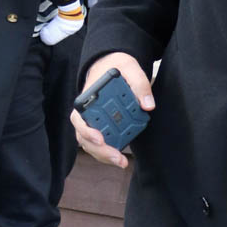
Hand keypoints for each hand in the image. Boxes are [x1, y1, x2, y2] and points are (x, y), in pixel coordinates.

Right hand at [71, 52, 154, 167]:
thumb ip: (140, 85)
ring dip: (104, 155)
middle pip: (84, 136)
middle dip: (99, 150)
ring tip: (121, 162)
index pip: (79, 118)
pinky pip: (99, 144)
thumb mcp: (130, 68)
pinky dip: (107, 153)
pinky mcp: (101, 126)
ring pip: (90, 144)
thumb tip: (147, 105)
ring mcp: (92, 121)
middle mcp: (86, 111)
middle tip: (117, 156)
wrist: (113, 64)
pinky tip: (120, 159)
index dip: (87, 131)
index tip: (100, 139)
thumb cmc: (117, 66)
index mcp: (88, 97)